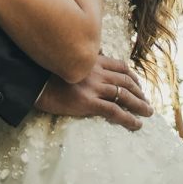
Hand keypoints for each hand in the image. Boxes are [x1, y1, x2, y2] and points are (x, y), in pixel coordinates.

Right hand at [34, 54, 153, 130]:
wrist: (35, 83)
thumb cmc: (48, 73)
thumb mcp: (69, 60)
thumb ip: (83, 61)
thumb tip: (93, 59)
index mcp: (93, 60)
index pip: (121, 66)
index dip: (133, 76)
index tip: (138, 84)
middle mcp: (97, 72)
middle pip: (126, 81)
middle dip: (139, 92)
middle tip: (146, 101)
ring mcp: (94, 87)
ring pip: (124, 96)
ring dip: (140, 105)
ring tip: (148, 112)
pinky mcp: (89, 102)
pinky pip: (114, 111)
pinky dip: (129, 118)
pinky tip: (136, 124)